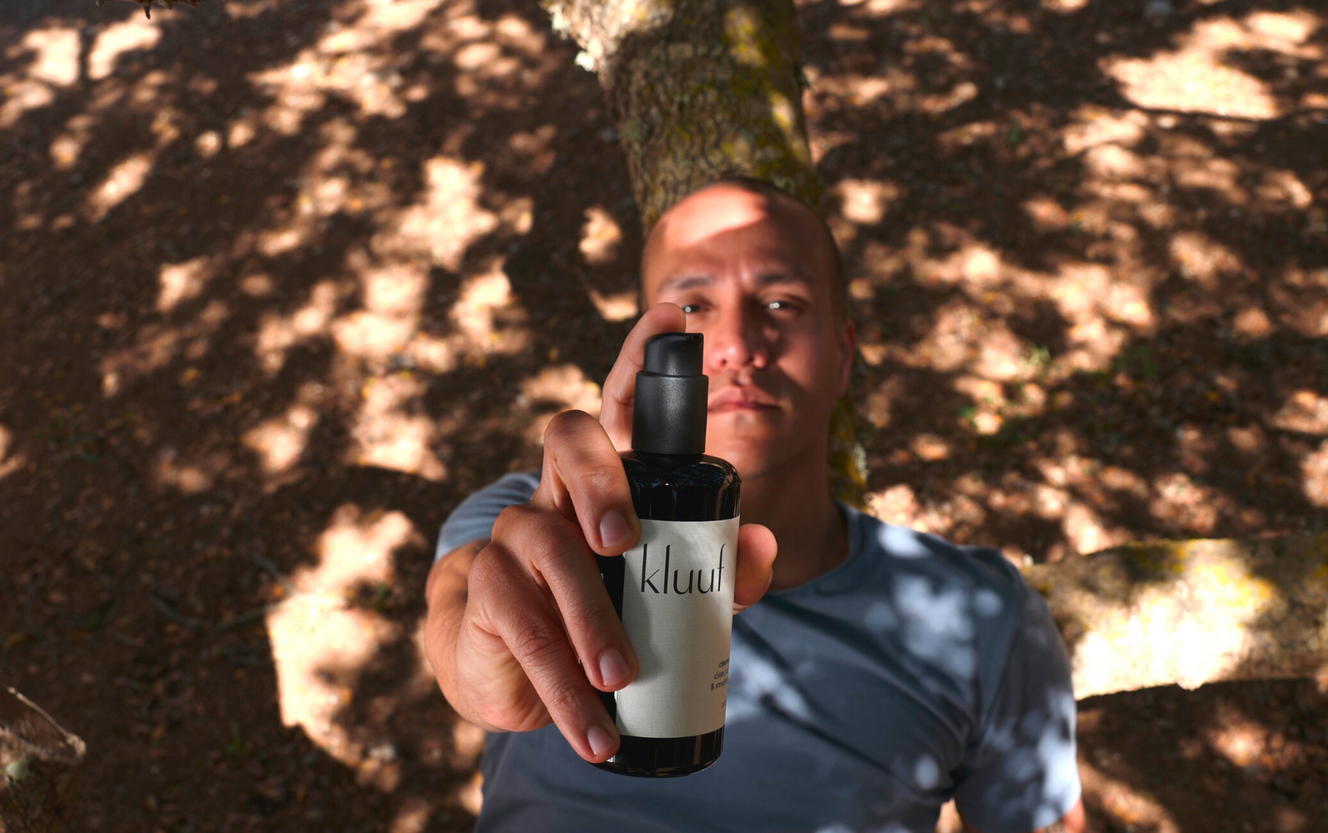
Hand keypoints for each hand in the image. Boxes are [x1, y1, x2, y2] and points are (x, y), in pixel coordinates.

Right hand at [448, 303, 777, 763]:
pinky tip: (587, 720)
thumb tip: (759, 542)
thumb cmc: (606, 614)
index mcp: (609, 479)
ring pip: (542, 543)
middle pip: (566, 438)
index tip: (676, 311)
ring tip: (619, 674)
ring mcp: (514, 532)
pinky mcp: (482, 586)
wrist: (522, 676)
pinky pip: (515, 616)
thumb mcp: (669, 598)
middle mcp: (558, 489)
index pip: (622, 405)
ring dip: (586, 615)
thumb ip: (717, 570)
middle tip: (622, 541)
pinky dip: (558, 675)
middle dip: (598, 478)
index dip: (642, 354)